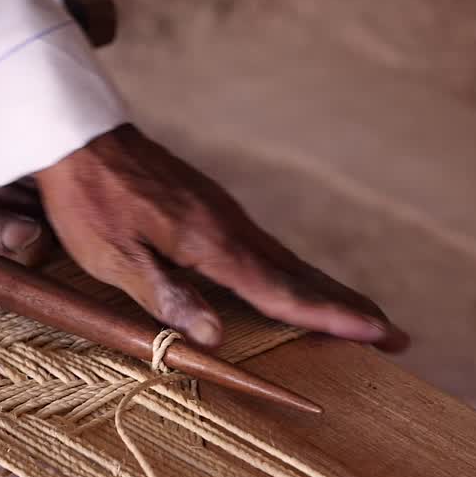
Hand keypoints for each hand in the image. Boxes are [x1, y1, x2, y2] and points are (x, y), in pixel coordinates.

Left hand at [35, 125, 406, 350]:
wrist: (79, 137)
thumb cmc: (91, 202)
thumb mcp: (114, 257)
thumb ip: (165, 297)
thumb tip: (214, 339)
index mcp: (213, 245)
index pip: (282, 292)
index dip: (330, 318)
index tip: (378, 334)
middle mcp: (231, 229)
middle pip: (302, 277)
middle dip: (349, 309)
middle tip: (396, 336)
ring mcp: (225, 216)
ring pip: (289, 262)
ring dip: (328, 293)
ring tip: (363, 319)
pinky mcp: (213, 210)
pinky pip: (268, 250)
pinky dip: (296, 274)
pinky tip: (299, 285)